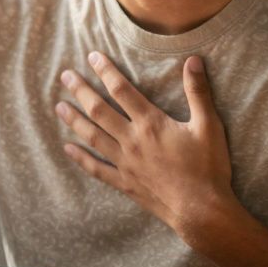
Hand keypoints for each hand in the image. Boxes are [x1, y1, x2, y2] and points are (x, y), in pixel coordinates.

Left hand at [55, 51, 237, 236]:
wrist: (202, 210)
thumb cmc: (208, 168)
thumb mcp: (209, 126)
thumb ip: (198, 92)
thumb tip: (193, 60)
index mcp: (151, 123)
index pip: (122, 90)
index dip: (106, 71)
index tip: (92, 56)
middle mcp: (132, 140)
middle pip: (99, 110)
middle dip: (81, 91)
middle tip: (65, 76)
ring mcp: (125, 163)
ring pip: (92, 136)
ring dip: (74, 120)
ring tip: (59, 106)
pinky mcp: (124, 182)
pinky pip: (96, 168)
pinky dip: (80, 158)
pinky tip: (67, 149)